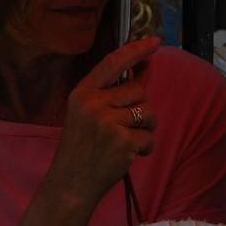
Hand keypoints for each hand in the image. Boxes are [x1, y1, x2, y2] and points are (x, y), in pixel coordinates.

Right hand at [43, 37, 160, 205]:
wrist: (71, 183)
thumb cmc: (81, 148)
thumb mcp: (85, 115)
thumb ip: (109, 95)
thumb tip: (142, 73)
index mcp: (82, 94)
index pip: (113, 62)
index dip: (136, 50)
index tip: (155, 42)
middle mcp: (94, 104)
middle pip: (138, 91)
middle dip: (140, 108)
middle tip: (125, 127)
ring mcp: (108, 123)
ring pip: (148, 113)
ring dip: (145, 129)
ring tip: (126, 141)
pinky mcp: (123, 142)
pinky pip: (149, 137)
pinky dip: (144, 148)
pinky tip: (128, 155)